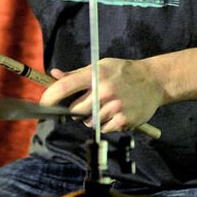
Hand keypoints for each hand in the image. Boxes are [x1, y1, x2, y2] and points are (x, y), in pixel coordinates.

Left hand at [40, 58, 165, 132]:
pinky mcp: (123, 120)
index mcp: (95, 75)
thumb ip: (76, 74)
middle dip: (76, 110)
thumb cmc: (123, 72)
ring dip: (92, 118)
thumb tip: (53, 75)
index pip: (65, 87)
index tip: (42, 105)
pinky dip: (105, 124)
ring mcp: (114, 107)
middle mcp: (104, 91)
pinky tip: (115, 112)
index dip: (49, 97)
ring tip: (106, 106)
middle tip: (88, 103)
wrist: (154, 81)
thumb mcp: (101, 66)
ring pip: (88, 122)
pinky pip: (103, 129)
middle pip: (74, 111)